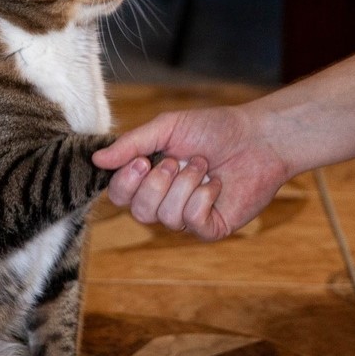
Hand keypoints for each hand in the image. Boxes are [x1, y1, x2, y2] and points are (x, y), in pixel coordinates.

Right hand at [92, 107, 288, 240]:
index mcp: (149, 179)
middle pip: (138, 212)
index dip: (125, 183)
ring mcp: (188, 217)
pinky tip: (216, 183)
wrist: (258, 137)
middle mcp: (164, 201)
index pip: (119, 195)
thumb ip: (131, 144)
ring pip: (166, 217)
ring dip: (185, 185)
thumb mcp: (166, 128)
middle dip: (157, 184)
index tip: (142, 161)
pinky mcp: (211, 227)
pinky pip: (192, 222)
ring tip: (204, 166)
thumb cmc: (213, 129)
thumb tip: (96, 160)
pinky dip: (203, 197)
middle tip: (177, 160)